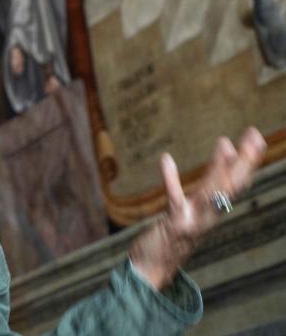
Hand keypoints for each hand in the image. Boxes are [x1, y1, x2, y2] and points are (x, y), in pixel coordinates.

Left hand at [129, 128, 266, 289]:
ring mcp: (193, 220)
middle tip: (254, 135)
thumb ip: (202, 193)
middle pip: (231, 186)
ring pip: (213, 192)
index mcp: (212, 212)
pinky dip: (171, 179)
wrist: (152, 270)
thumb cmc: (170, 239)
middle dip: (245, 162)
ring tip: (226, 143)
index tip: (254, 137)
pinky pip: (174, 199)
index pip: (235, 183)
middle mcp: (208, 216)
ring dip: (219, 168)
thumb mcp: (190, 213)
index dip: (247, 162)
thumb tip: (209, 174)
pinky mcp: (174, 224)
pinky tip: (166, 159)